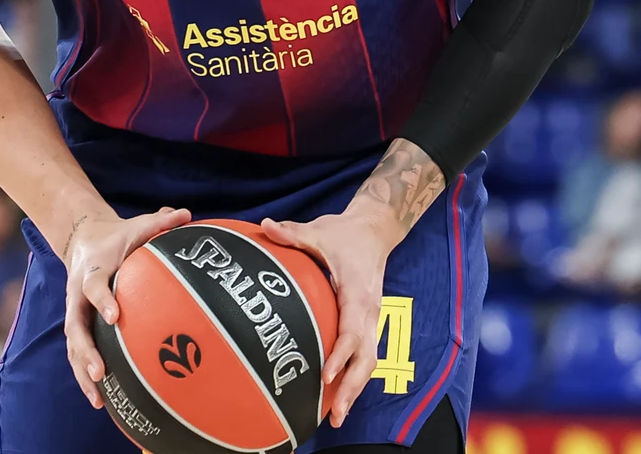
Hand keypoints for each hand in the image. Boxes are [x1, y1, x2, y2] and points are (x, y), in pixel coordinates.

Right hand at [62, 206, 190, 408]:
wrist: (84, 239)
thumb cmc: (118, 237)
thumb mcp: (136, 225)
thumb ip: (160, 223)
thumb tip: (187, 214)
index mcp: (92, 270)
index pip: (93, 287)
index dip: (102, 301)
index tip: (115, 317)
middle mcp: (77, 295)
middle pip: (75, 326)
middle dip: (86, 350)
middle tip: (100, 371)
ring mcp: (75, 313)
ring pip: (73, 346)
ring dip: (82, 372)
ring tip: (98, 398)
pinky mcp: (78, 326)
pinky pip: (78, 353)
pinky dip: (85, 376)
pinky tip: (101, 401)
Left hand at [260, 207, 398, 428]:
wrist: (376, 228)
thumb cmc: (346, 233)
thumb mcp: (319, 231)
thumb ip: (291, 232)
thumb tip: (264, 226)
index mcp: (358, 292)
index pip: (352, 330)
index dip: (340, 355)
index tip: (325, 376)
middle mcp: (369, 310)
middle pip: (366, 356)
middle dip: (352, 386)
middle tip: (335, 413)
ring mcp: (372, 318)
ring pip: (368, 360)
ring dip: (355, 388)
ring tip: (337, 415)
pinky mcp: (368, 322)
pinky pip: (364, 354)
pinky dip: (354, 376)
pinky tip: (338, 395)